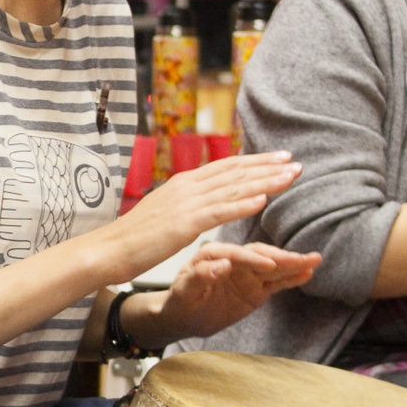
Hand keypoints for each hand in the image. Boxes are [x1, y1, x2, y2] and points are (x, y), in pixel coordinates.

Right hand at [102, 153, 299, 279]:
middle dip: (267, 166)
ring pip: (233, 189)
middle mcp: (188, 187)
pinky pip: (220, 212)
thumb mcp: (166, 211)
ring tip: (290, 176)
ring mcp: (186, 204)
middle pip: (235, 172)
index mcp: (184, 182)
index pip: (226, 166)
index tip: (279, 158)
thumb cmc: (137, 236)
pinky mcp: (184, 224)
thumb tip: (203, 197)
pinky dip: (243, 204)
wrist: (111, 248)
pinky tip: (263, 199)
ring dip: (265, 181)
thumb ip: (187, 201)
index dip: (255, 161)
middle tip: (295, 162)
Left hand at [141, 241, 321, 341]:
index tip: (267, 264)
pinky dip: (292, 279)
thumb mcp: (183, 292)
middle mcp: (234, 260)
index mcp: (213, 254)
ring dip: (293, 264)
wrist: (183, 317)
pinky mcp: (256, 288)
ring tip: (314, 260)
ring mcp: (247, 273)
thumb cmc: (179, 301)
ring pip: (273, 267)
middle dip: (281, 257)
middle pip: (261, 255)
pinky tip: (307, 274)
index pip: (236, 254)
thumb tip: (221, 264)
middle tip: (302, 258)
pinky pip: (276, 283)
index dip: (252, 259)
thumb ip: (200, 277)